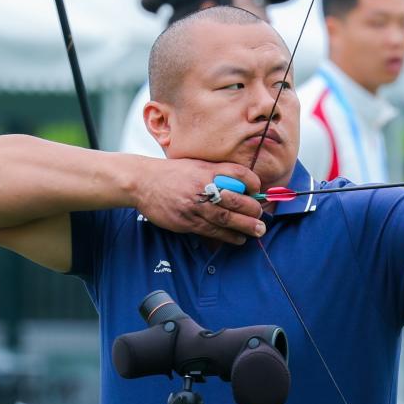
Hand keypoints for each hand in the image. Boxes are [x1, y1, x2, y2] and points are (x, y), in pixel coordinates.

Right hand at [133, 159, 265, 244]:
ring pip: (227, 219)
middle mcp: (202, 187)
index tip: (257, 190)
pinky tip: (239, 238)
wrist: (142, 182)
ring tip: (257, 231)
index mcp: (207, 169)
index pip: (238, 174)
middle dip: (253, 210)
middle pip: (236, 200)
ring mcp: (195, 206)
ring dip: (246, 227)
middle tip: (260, 217)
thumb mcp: (195, 165)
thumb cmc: (172, 174)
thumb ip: (217, 173)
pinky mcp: (187, 221)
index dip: (253, 183)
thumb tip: (243, 187)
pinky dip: (229, 236)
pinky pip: (213, 231)